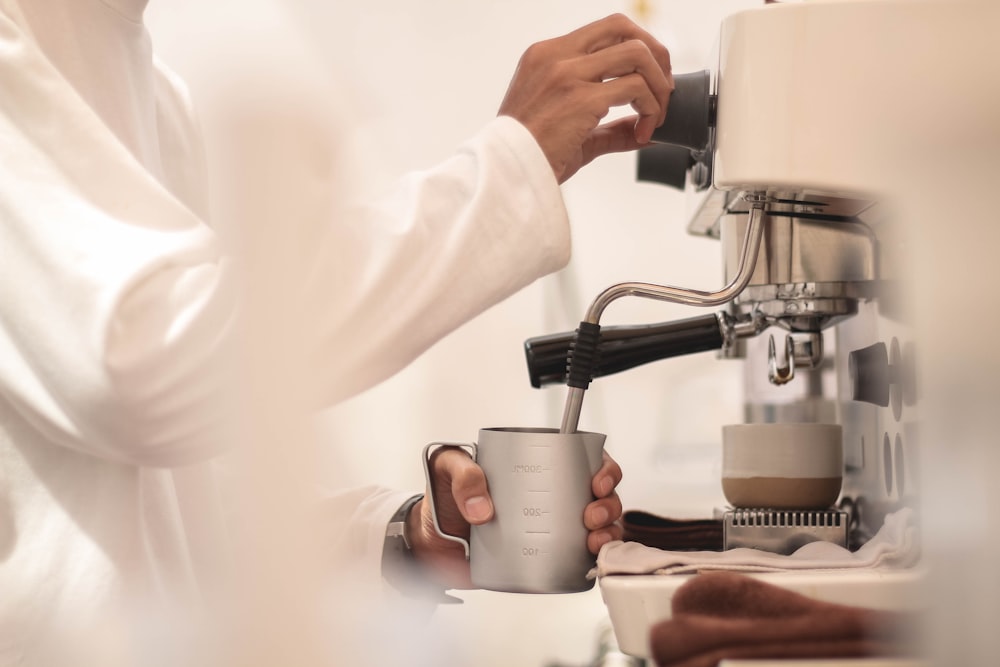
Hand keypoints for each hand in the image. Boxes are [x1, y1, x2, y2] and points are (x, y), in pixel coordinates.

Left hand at [407, 446, 623, 588]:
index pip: (583, 458)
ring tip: (592, 539)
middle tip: (591, 514)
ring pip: (598, 525)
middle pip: (600, 493)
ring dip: (607, 531)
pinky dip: (595, 558)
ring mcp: (551, 527)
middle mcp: (551, 495)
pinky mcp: (545, 557)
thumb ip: (462, 474)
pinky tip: (592, 559)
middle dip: (608, 503)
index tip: (597, 481)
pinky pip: (581, 557)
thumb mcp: (447, 468)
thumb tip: (482, 508)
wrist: (429, 543)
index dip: (602, 467)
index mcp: (536, 465)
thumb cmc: (442, 499)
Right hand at [497, 13, 672, 182]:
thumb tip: (640, 128)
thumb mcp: (567, 129)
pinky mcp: (581, 98)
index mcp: (546, 56)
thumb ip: (605, 125)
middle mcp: (555, 56)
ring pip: (637, 54)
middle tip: (663, 90)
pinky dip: (650, 111)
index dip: (636, 48)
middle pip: (624, 28)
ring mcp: (568, 74)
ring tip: (655, 117)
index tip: (648, 78)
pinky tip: (642, 134)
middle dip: (656, 56)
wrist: (505, 175)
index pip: (604, 31)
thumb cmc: (527, 156)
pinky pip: (636, 89)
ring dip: (658, 86)